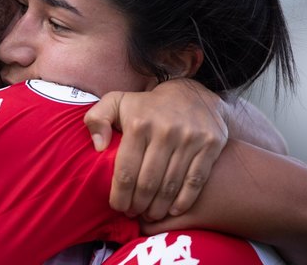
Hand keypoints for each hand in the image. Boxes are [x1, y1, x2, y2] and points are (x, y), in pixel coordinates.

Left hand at [83, 78, 228, 219]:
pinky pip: (195, 180)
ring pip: (171, 185)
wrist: (192, 93)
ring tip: (150, 214)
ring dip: (158, 207)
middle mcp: (165, 131)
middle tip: (134, 213)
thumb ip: (97, 119)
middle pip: (148, 182)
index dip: (120, 195)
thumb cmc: (147, 105)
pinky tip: (173, 210)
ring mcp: (190, 138)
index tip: (117, 206)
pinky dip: (184, 201)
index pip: (125, 170)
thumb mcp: (116, 102)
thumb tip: (98, 146)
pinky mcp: (210, 144)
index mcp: (138, 123)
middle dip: (138, 205)